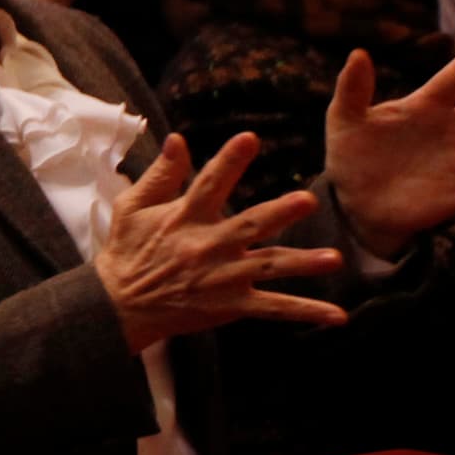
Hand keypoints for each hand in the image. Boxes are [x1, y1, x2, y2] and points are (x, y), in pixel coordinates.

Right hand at [97, 133, 346, 351]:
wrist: (117, 305)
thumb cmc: (126, 250)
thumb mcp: (131, 207)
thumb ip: (160, 174)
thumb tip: (178, 139)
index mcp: (185, 218)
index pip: (209, 183)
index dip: (229, 161)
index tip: (250, 138)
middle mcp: (207, 246)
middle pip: (249, 226)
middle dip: (279, 213)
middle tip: (308, 200)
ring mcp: (222, 278)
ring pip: (268, 267)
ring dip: (302, 263)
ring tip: (333, 259)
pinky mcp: (230, 305)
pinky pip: (273, 309)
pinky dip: (304, 312)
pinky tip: (337, 316)